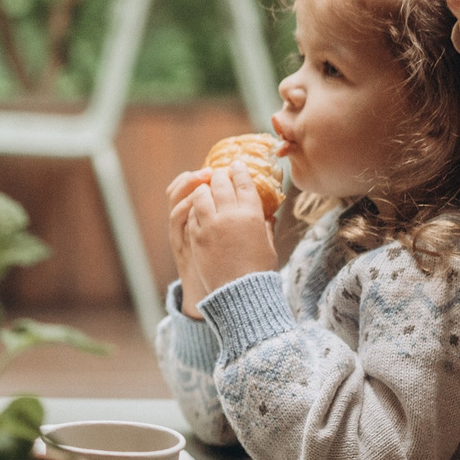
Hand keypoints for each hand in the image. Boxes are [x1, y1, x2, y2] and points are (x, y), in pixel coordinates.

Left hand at [166, 164, 278, 298]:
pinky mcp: (195, 236)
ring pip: (201, 194)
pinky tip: (199, 210)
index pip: (244, 183)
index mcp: (251, 215)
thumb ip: (265, 227)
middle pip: (220, 183)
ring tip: (206, 190)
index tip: (235, 165)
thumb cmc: (258, 271)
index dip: (239, 171)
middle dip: (219, 176)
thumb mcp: (268, 246)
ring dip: (203, 189)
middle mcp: (229, 216)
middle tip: (218, 174)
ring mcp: (210, 225)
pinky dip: (195, 209)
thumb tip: (268, 216)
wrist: (239, 294)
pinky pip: (192, 214)